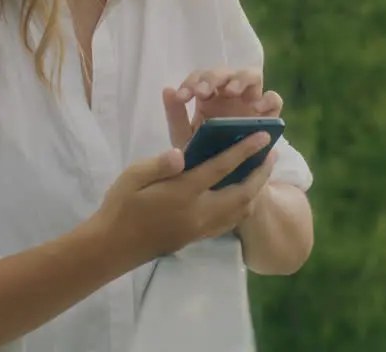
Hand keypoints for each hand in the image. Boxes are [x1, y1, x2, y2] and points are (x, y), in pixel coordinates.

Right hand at [90, 134, 278, 263]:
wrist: (113, 247)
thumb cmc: (121, 206)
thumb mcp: (132, 177)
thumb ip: (159, 165)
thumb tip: (180, 153)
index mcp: (182, 193)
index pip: (220, 168)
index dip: (244, 150)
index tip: (263, 136)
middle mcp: (198, 212)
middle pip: (242, 193)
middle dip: (261, 173)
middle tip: (272, 154)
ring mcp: (200, 228)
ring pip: (240, 210)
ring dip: (255, 190)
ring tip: (262, 172)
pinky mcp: (197, 237)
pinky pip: (230, 222)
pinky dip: (242, 206)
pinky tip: (241, 195)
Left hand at [162, 67, 283, 148]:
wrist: (223, 182)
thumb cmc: (202, 156)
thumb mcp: (185, 138)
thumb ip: (176, 115)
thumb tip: (167, 89)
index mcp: (208, 96)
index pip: (201, 77)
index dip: (191, 82)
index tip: (182, 97)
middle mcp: (230, 94)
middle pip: (225, 72)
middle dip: (213, 78)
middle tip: (203, 92)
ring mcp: (250, 102)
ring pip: (252, 76)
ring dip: (240, 79)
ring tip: (231, 91)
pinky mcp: (268, 116)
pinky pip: (274, 100)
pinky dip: (267, 99)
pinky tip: (256, 109)